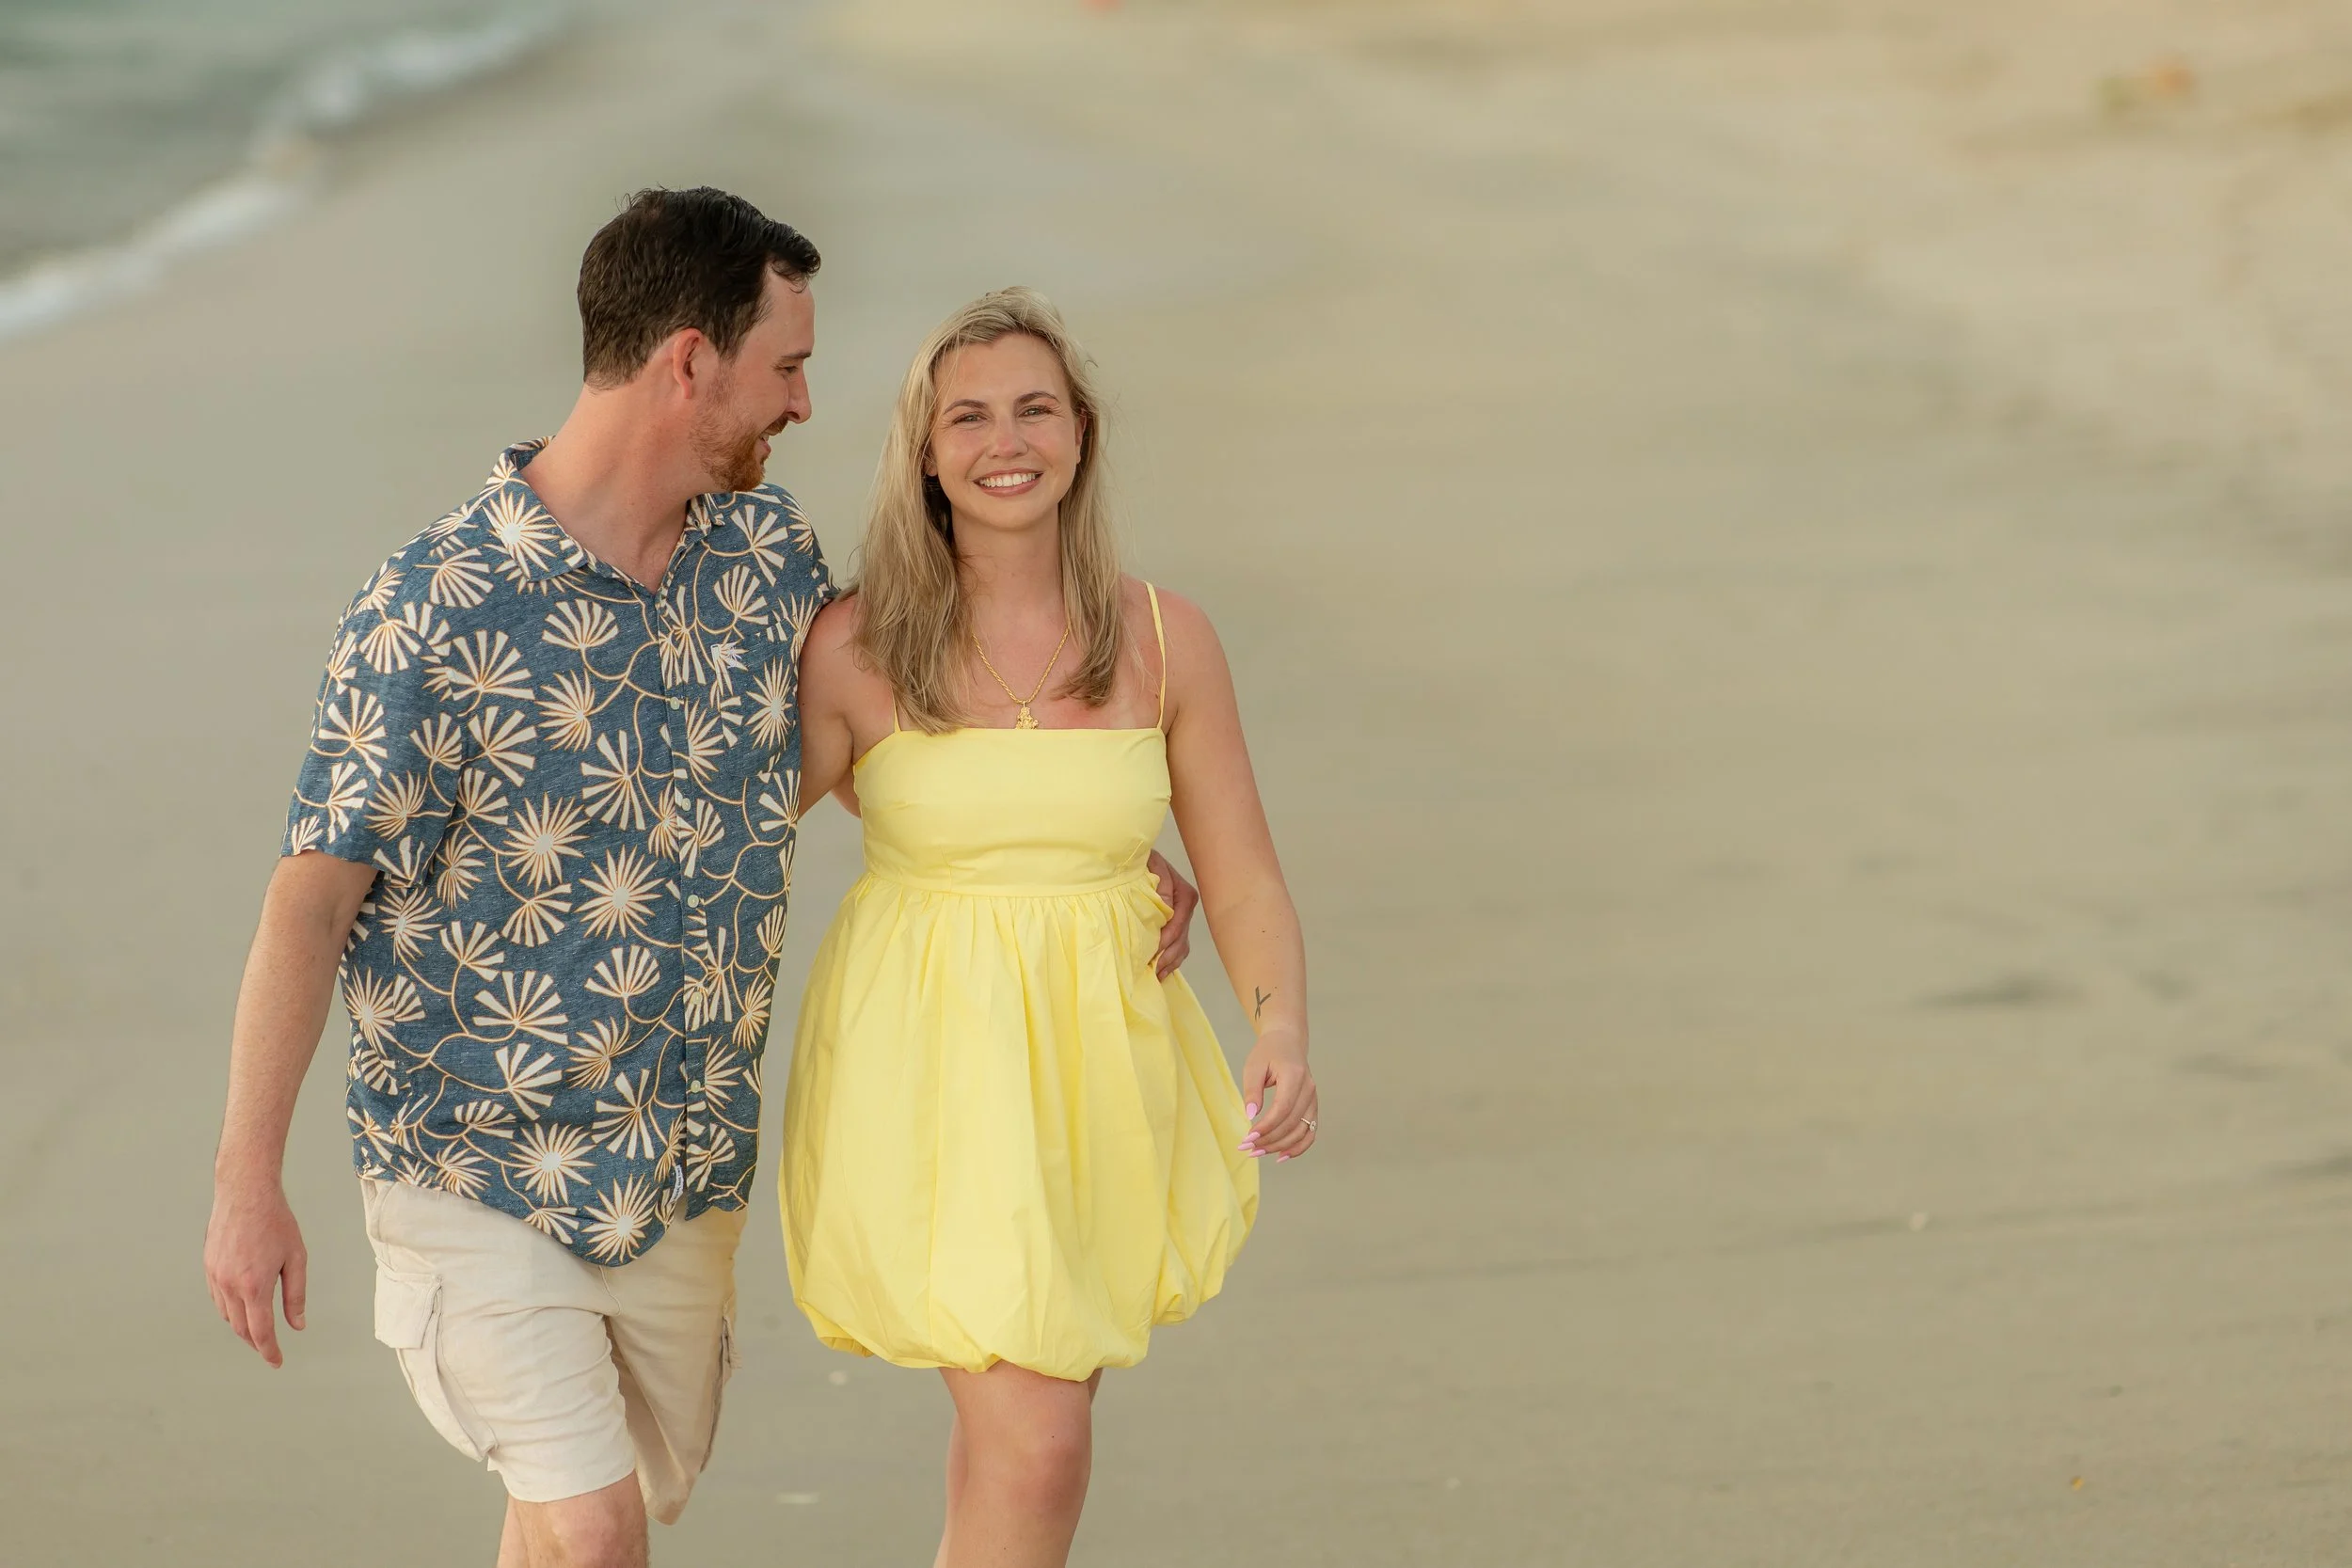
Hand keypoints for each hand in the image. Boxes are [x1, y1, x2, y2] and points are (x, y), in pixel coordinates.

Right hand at [205, 1176, 307, 1367]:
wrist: (245, 1194)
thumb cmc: (276, 1223)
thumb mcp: (296, 1258)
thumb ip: (295, 1295)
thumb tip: (297, 1325)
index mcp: (254, 1286)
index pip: (260, 1332)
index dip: (269, 1351)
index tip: (276, 1362)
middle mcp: (230, 1286)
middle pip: (241, 1328)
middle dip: (256, 1342)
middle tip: (270, 1348)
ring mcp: (215, 1277)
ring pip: (226, 1315)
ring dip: (242, 1327)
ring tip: (258, 1329)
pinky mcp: (208, 1267)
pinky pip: (217, 1299)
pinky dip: (229, 1310)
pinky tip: (242, 1307)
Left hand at [1147, 850, 1197, 978]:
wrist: (1142, 859)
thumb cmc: (1145, 861)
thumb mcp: (1152, 865)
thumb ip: (1162, 883)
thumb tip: (1166, 906)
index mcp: (1184, 894)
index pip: (1178, 922)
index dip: (1167, 939)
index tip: (1153, 951)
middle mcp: (1186, 908)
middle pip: (1181, 938)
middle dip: (1168, 956)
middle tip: (1153, 970)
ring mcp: (1183, 918)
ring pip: (1182, 946)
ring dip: (1170, 962)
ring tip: (1156, 976)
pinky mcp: (1177, 925)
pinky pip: (1180, 947)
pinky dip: (1171, 960)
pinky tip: (1160, 971)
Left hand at [1238, 1029, 1316, 1163]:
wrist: (1287, 1042)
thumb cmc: (1268, 1052)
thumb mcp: (1254, 1066)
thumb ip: (1252, 1090)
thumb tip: (1251, 1115)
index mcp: (1294, 1076)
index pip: (1283, 1108)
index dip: (1267, 1126)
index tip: (1248, 1137)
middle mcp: (1309, 1089)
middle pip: (1292, 1123)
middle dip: (1269, 1140)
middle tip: (1247, 1148)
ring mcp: (1314, 1099)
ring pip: (1302, 1131)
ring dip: (1280, 1146)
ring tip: (1258, 1152)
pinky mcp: (1312, 1107)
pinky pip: (1310, 1132)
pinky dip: (1299, 1147)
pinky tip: (1281, 1155)